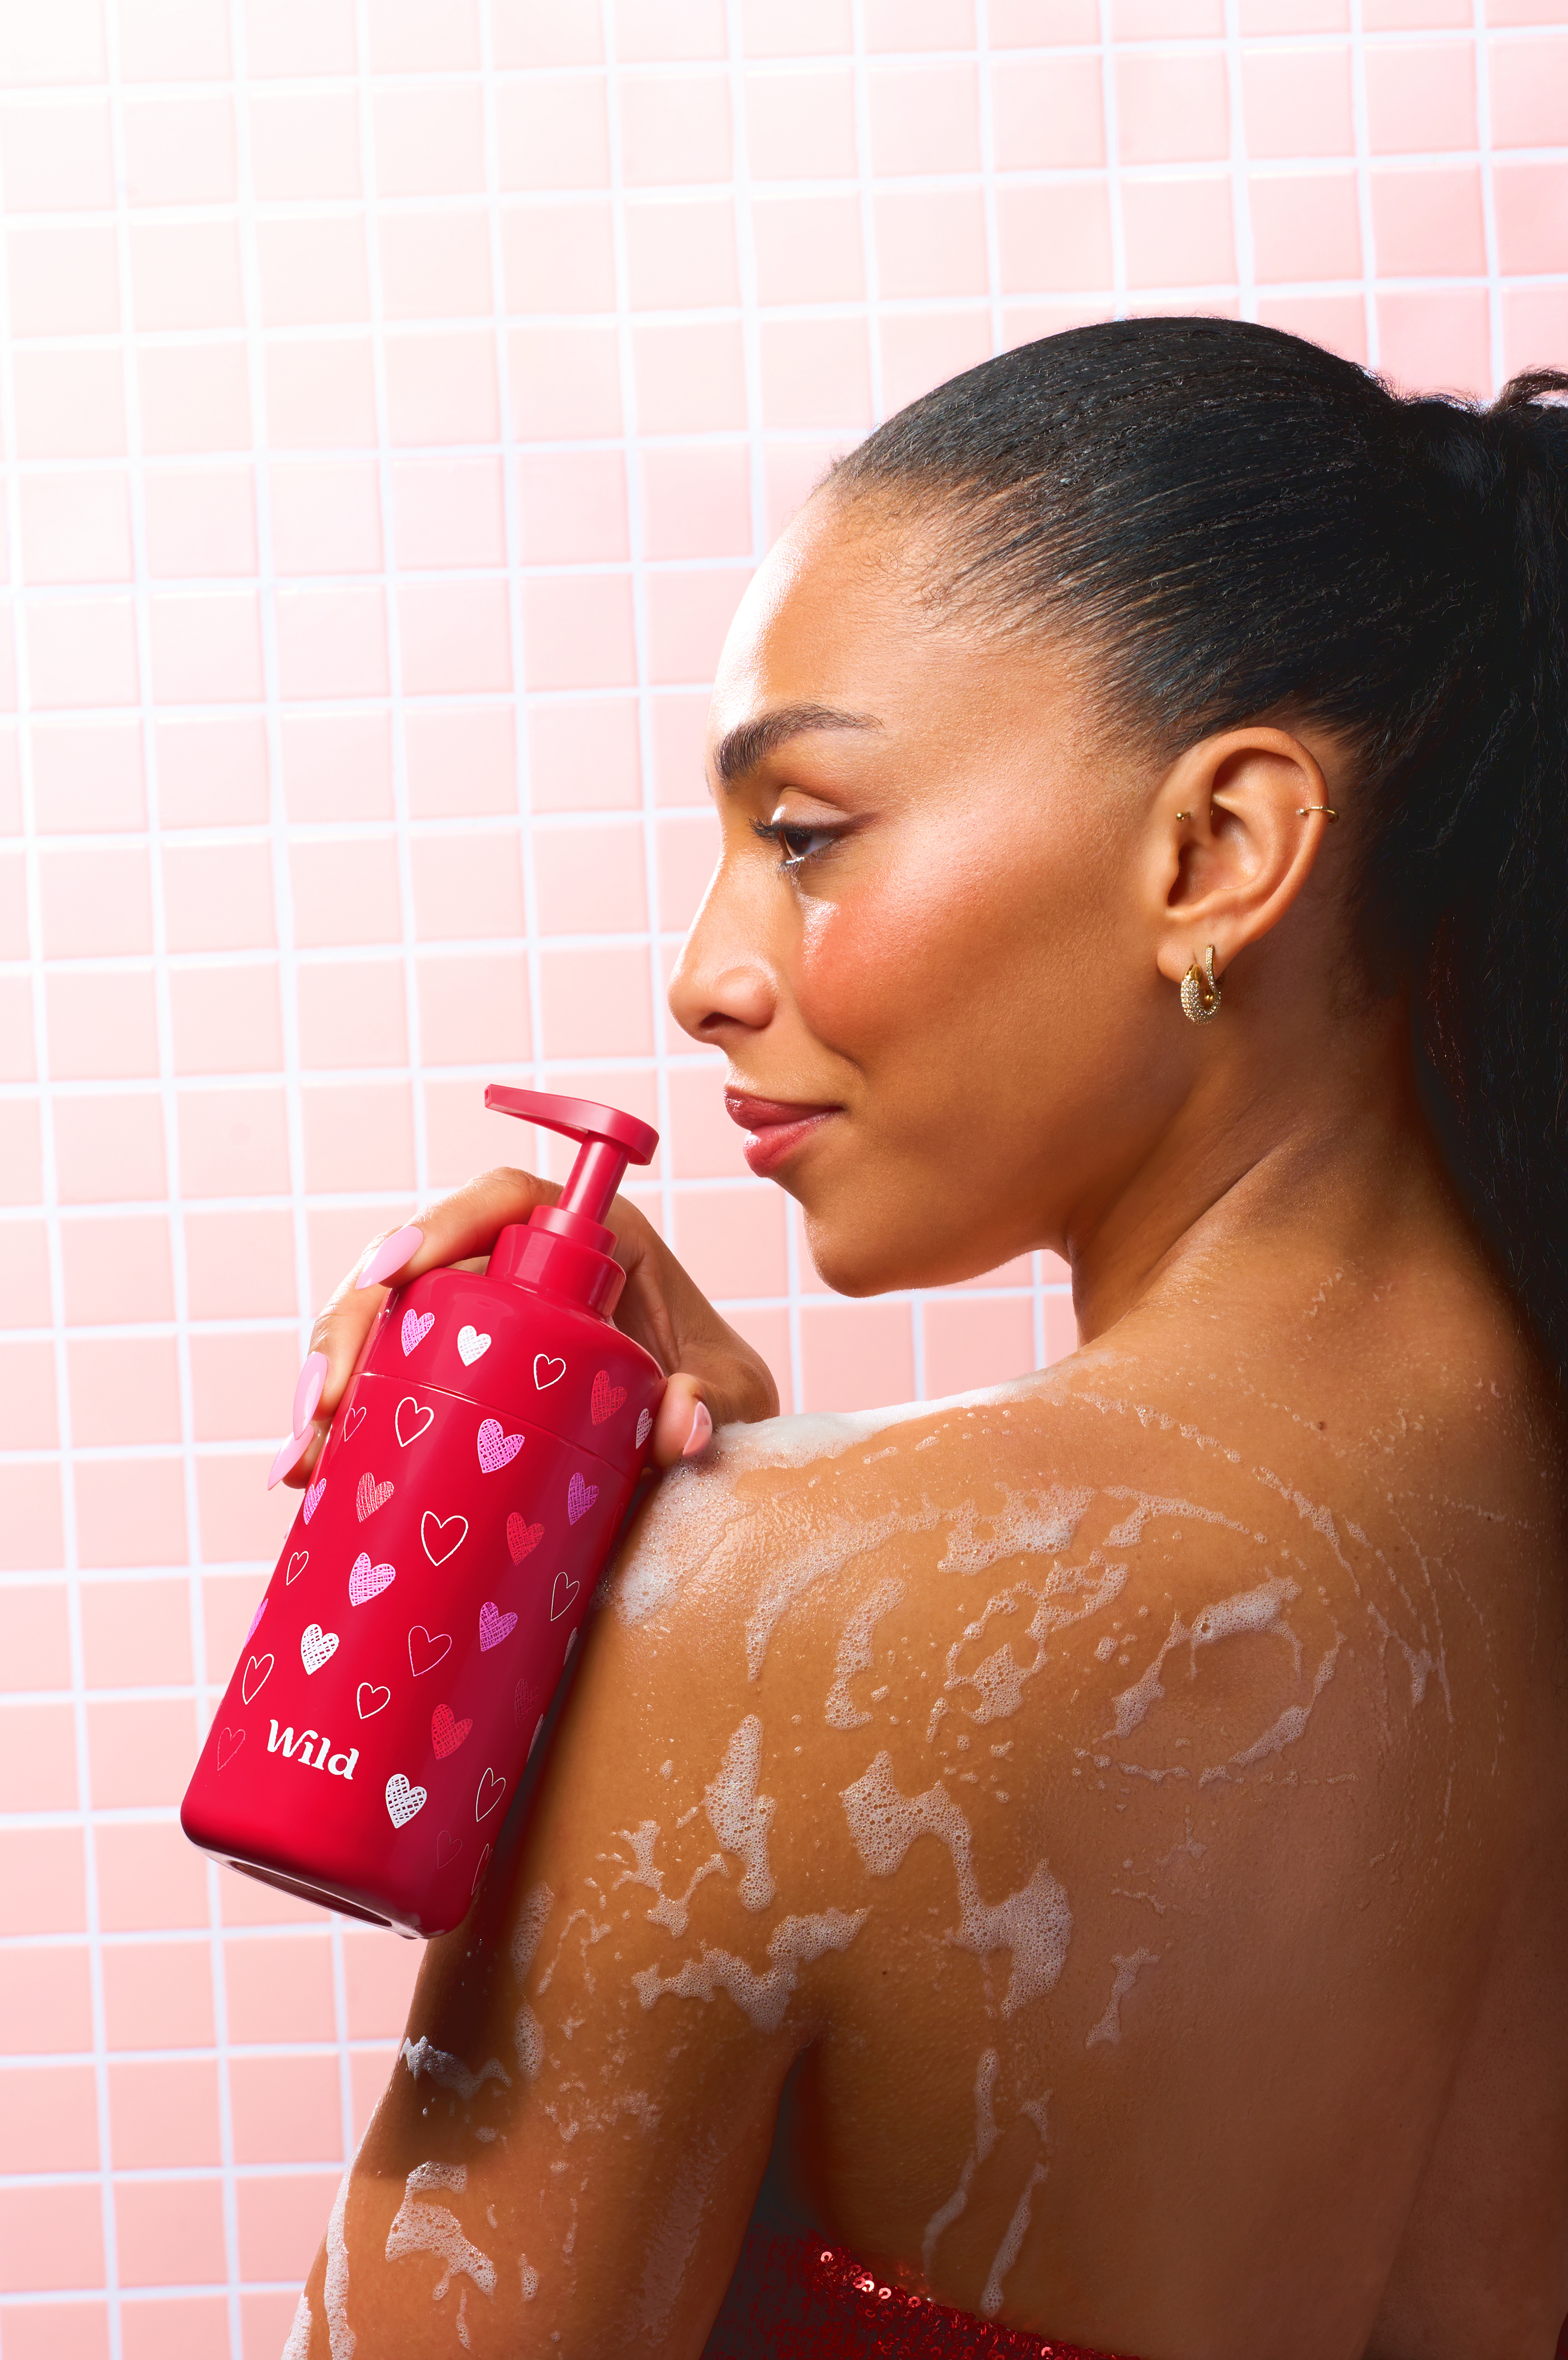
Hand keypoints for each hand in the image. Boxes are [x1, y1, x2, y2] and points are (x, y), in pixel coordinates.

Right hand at [268, 1168, 779, 1489]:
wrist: (712, 1461)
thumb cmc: (724, 1405)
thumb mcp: (738, 1402)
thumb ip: (715, 1406)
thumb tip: (678, 1421)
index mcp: (592, 1240)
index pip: (506, 1201)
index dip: (443, 1220)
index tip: (401, 1271)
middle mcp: (521, 1272)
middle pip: (417, 1265)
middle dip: (355, 1321)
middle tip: (326, 1398)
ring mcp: (476, 1328)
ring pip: (381, 1327)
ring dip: (328, 1381)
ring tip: (302, 1456)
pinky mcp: (450, 1381)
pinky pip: (380, 1385)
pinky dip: (336, 1423)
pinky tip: (301, 1474)